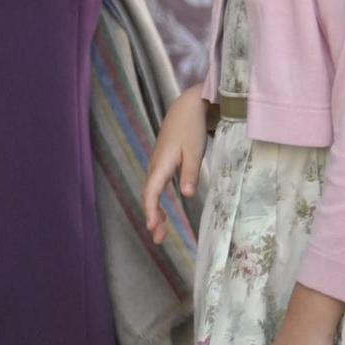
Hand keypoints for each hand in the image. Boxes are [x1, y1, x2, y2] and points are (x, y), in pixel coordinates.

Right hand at [140, 85, 206, 244]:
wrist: (188, 106)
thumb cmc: (192, 127)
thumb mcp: (195, 151)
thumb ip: (190, 173)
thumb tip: (186, 195)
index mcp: (161, 164)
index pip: (152, 192)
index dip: (151, 210)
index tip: (153, 227)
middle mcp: (155, 166)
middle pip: (149, 196)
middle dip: (152, 217)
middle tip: (158, 239)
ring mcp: (157, 164)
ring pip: (152, 192)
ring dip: (154, 212)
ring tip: (160, 232)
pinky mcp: (163, 162)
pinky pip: (156, 187)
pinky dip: (158, 202)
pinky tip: (163, 214)